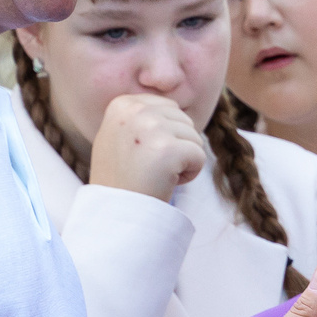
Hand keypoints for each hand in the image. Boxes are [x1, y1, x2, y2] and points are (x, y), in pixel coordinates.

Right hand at [88, 92, 208, 199]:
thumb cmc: (121, 178)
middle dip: (176, 146)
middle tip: (149, 167)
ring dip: (183, 160)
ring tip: (156, 174)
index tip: (141, 154)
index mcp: (122, 104)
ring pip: (194, 138)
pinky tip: (166, 181)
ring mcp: (151, 128)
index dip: (164, 134)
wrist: (116, 213)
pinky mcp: (168, 150)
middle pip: (184, 120)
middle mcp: (135, 111)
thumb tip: (174, 105)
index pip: (169, 107)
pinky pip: (200, 156)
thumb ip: (141, 116)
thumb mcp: (119, 135)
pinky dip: (190, 173)